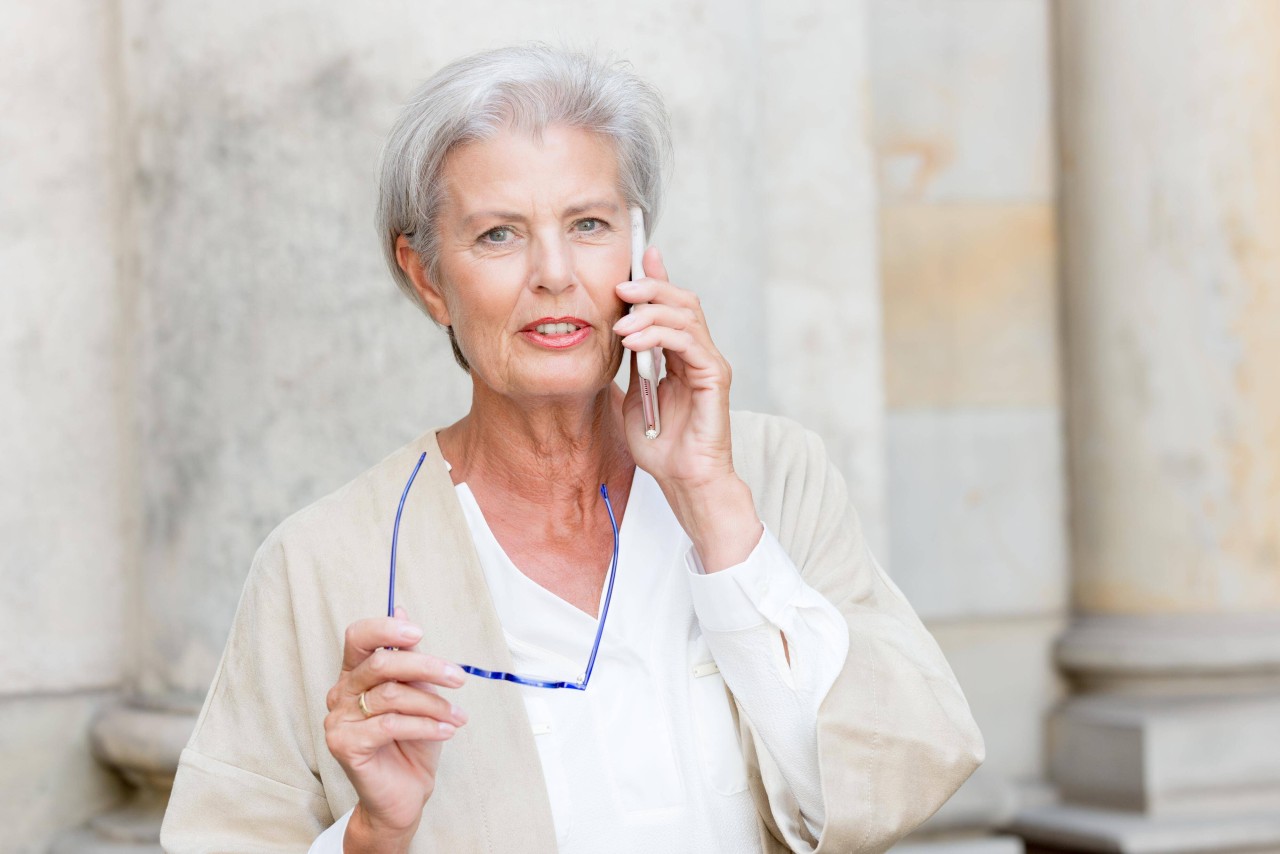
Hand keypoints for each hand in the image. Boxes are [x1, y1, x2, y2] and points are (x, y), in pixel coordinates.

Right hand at [324, 607, 467, 849]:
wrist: (403, 794)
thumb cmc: (411, 742)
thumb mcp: (419, 694)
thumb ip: (409, 658)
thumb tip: (401, 609)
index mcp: (355, 674)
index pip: (358, 637)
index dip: (385, 628)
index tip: (418, 632)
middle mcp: (340, 693)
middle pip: (380, 662)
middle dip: (426, 666)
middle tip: (458, 678)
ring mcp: (337, 719)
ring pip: (391, 694)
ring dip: (433, 703)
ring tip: (457, 716)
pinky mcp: (344, 745)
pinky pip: (391, 724)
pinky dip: (426, 725)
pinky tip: (447, 731)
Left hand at [613, 248, 761, 569]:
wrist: (682, 481)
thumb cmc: (660, 447)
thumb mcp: (630, 398)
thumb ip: (627, 368)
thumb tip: (607, 341)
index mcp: (679, 356)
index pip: (671, 306)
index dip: (656, 278)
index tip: (635, 257)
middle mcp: (698, 354)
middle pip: (682, 301)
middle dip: (650, 287)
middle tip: (620, 287)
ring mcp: (709, 364)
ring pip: (687, 315)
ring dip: (651, 312)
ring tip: (622, 322)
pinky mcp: (715, 378)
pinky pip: (690, 343)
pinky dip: (661, 335)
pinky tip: (635, 341)